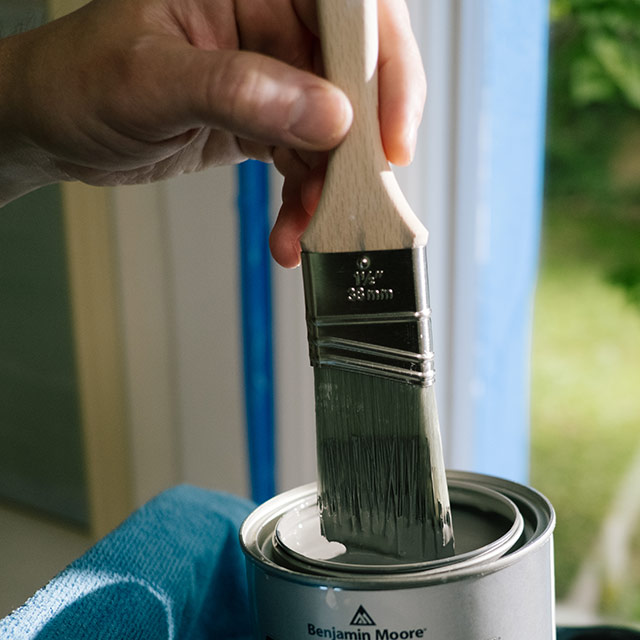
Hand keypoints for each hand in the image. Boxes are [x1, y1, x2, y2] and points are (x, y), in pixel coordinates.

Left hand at [0, 0, 424, 267]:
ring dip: (328, 188)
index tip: (390, 135)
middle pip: (352, 79)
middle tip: (357, 195)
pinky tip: (291, 231)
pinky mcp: (264, 120)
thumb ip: (239, 91)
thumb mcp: (151, 80)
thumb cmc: (79, 80)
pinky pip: (304, 162)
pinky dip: (304, 202)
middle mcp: (267, 24)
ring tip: (310, 228)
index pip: (347, 11)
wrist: (54, 127)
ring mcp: (270, 76)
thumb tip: (326, 115)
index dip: (384, 68)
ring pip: (333, 132)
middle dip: (359, 147)